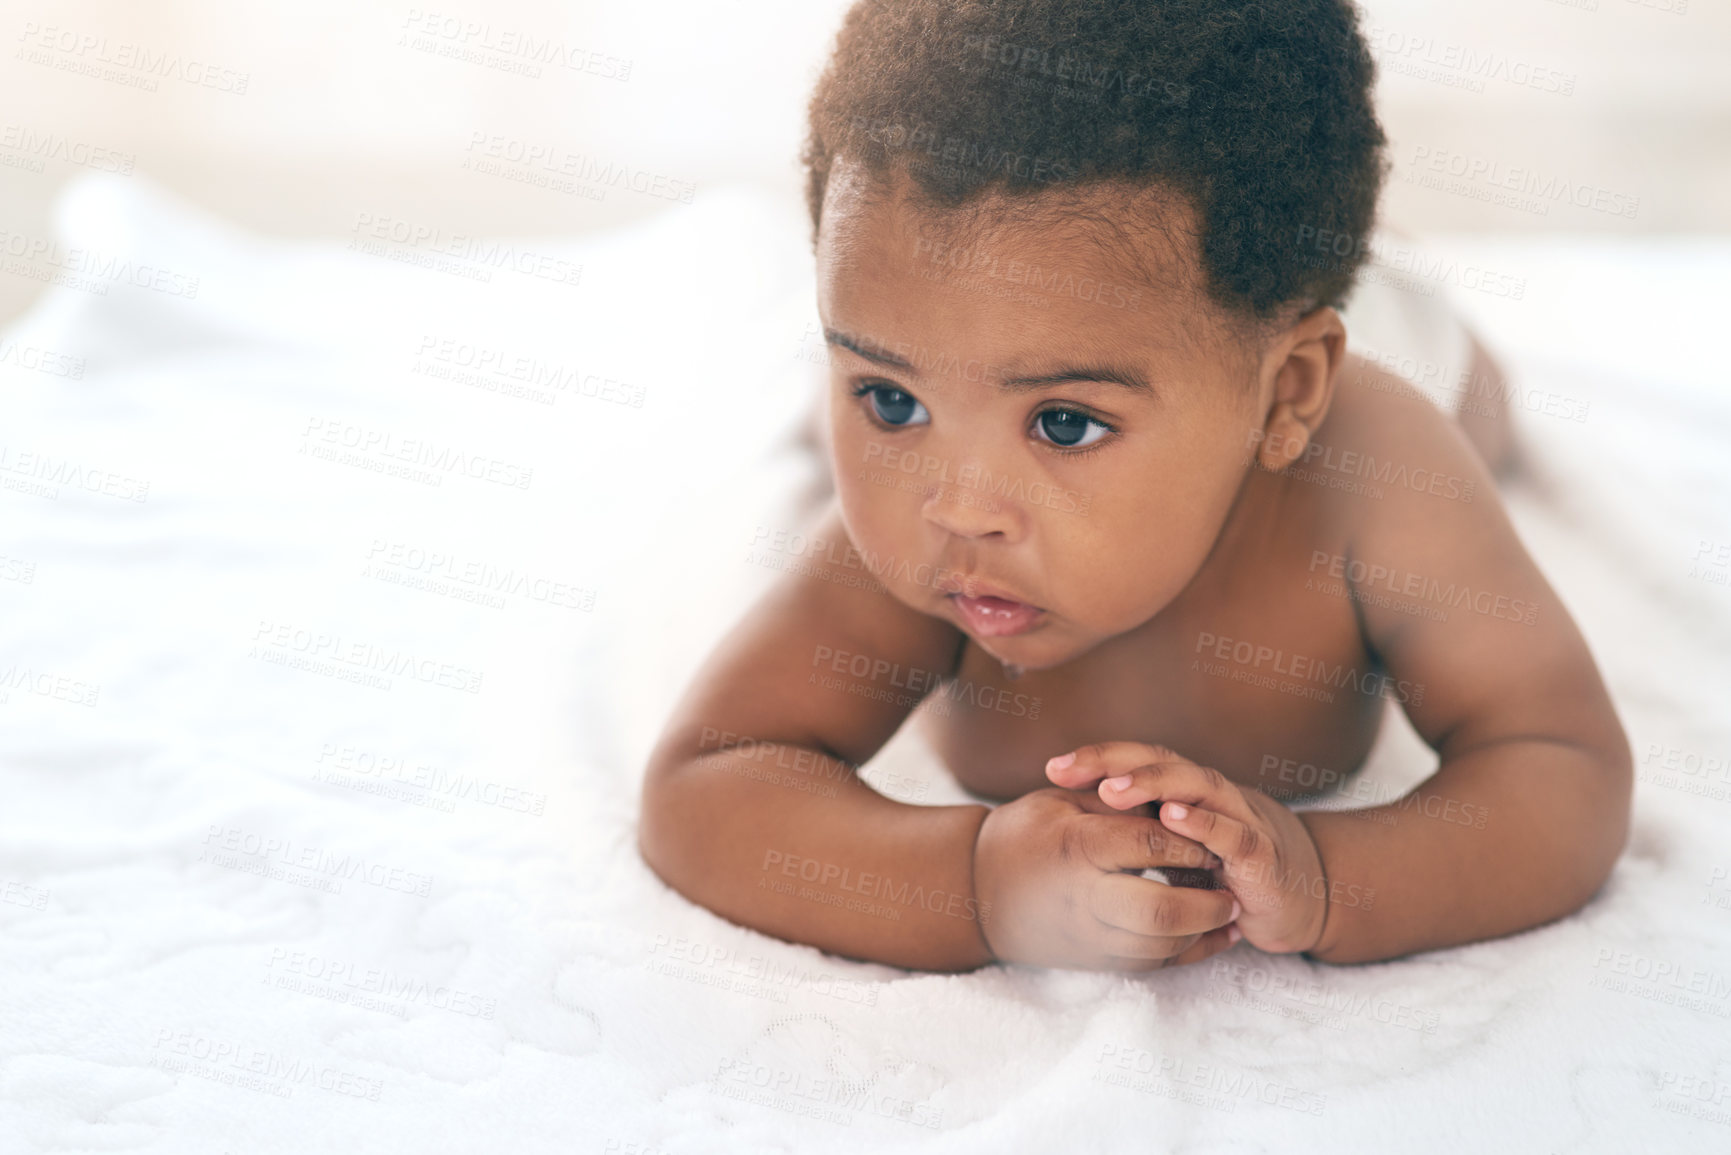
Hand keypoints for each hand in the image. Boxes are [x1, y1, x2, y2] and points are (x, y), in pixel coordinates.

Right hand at [971, 785, 1241, 971]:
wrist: (977, 893)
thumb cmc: (1023, 835)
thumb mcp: (1060, 799)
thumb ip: (1115, 800)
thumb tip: (1171, 803)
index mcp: (1076, 847)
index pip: (1148, 844)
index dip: (1188, 837)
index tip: (1211, 833)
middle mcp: (1083, 899)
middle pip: (1160, 912)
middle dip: (1206, 902)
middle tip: (1230, 886)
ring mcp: (1088, 938)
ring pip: (1161, 947)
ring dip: (1203, 931)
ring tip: (1227, 908)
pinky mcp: (1095, 962)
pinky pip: (1152, 966)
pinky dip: (1188, 952)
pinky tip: (1212, 935)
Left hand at [1046, 742, 1328, 954]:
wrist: (1305, 898)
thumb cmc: (1230, 871)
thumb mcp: (1177, 850)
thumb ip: (1140, 834)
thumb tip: (1075, 828)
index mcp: (1188, 792)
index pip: (1140, 761)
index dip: (1098, 759)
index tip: (1052, 768)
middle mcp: (1212, 795)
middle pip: (1162, 761)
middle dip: (1112, 762)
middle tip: (1067, 770)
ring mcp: (1240, 819)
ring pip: (1196, 787)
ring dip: (1153, 784)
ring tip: (1112, 790)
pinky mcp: (1263, 855)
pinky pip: (1232, 832)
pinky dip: (1204, 823)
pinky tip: (1173, 817)